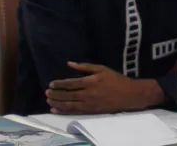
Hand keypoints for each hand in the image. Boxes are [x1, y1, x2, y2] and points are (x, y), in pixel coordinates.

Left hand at [46, 62, 163, 113]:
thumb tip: (70, 63)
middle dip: (55, 94)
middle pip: (67, 95)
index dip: (59, 84)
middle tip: (47, 93)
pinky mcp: (91, 111)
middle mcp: (88, 93)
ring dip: (57, 103)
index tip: (51, 84)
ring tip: (48, 100)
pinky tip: (56, 109)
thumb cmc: (116, 80)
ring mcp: (89, 104)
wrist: (129, 94)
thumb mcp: (102, 69)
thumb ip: (85, 67)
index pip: (70, 83)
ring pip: (68, 104)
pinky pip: (74, 112)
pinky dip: (63, 111)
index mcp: (91, 81)